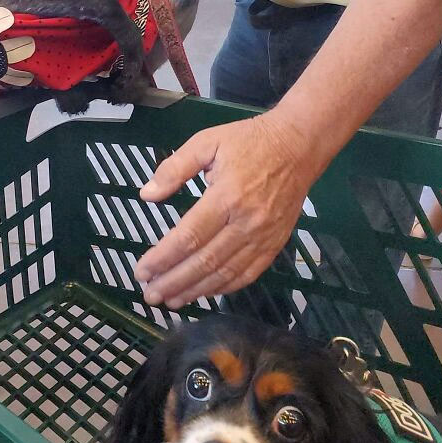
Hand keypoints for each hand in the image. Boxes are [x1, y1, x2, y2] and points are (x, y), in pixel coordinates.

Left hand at [134, 113, 314, 308]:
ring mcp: (264, 237)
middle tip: (149, 295)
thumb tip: (146, 195)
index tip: (142, 271)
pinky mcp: (275, 244)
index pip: (189, 236)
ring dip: (195, 291)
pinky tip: (204, 293)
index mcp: (227, 196)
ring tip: (170, 300)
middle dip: (173, 282)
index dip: (163, 258)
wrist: (299, 146)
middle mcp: (246, 222)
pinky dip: (224, 288)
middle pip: (205, 261)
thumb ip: (175, 168)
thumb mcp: (207, 142)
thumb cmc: (249, 142)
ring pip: (225, 273)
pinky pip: (248, 274)